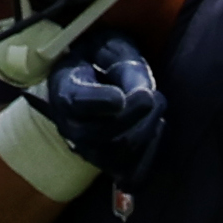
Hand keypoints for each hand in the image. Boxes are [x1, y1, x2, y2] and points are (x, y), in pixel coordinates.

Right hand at [33, 35, 165, 187]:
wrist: (94, 79)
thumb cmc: (102, 59)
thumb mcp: (112, 48)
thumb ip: (127, 66)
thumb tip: (144, 93)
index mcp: (65, 90)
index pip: (76, 103)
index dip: (99, 103)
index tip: (120, 96)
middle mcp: (70, 126)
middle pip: (102, 134)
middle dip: (135, 115)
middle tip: (153, 95)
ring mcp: (88, 149)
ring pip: (120, 154)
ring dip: (147, 130)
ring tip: (157, 104)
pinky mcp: (108, 164)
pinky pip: (132, 174)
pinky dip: (151, 154)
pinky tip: (157, 128)